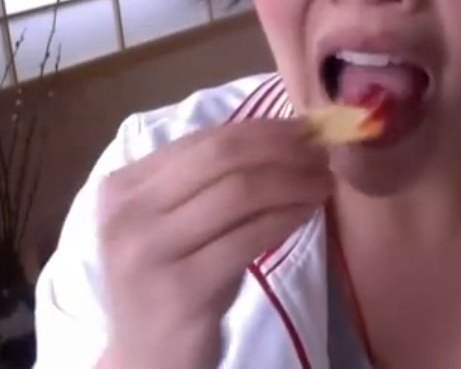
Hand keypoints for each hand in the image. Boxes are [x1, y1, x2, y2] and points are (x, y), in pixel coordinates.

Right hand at [96, 118, 332, 368]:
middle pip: (223, 156)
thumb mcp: (180, 221)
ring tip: (324, 182)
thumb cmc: (175, 278)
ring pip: (241, 191)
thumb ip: (213, 177)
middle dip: (283, 148)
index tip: (307, 128)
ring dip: (294, 180)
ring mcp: (150, 251)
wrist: (148, 357)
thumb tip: (289, 131)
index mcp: (123, 186)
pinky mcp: (182, 288)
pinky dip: (289, 216)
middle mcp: (127, 213)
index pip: (205, 138)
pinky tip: (309, 212)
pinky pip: (251, 236)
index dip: (264, 129)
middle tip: (322, 152)